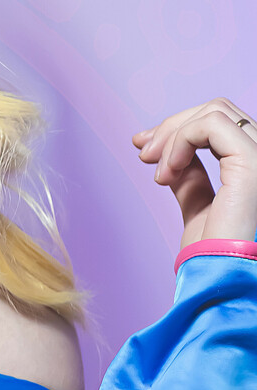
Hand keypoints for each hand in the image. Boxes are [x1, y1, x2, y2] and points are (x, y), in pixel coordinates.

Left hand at [132, 99, 256, 247]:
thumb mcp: (197, 206)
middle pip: (218, 110)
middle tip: (142, 153)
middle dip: (172, 126)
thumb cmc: (213, 255)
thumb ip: (189, 177)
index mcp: (253, 167)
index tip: (143, 148)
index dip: (179, 128)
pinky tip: (166, 172)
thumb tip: (164, 150)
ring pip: (216, 111)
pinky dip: (181, 140)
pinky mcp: (252, 164)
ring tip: (157, 170)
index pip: (221, 125)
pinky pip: (212, 125)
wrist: (219, 279)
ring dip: (173, 133)